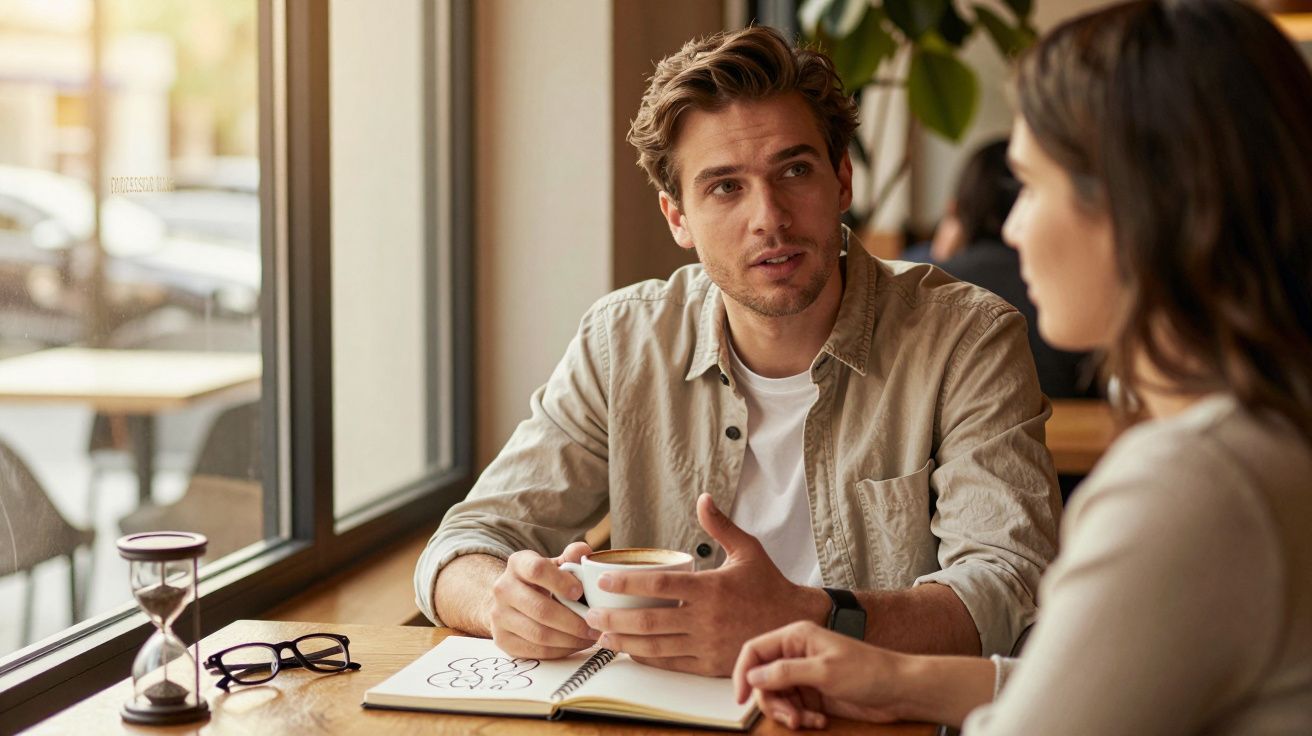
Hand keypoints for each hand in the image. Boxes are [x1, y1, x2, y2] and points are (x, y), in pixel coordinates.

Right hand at [489, 542, 600, 658]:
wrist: (512, 600)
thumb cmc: (544, 581)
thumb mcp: (556, 564)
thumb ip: (572, 557)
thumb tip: (584, 552)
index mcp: (518, 563)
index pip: (537, 570)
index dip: (561, 582)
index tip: (579, 592)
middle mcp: (503, 588)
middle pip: (540, 609)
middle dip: (573, 620)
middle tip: (595, 624)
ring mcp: (499, 616)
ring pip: (539, 634)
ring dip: (570, 639)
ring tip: (590, 636)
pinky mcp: (502, 640)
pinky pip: (536, 651)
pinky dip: (561, 650)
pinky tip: (575, 644)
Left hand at [584, 494, 828, 675]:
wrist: (794, 622)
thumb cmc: (768, 584)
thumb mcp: (748, 550)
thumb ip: (721, 526)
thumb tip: (703, 498)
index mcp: (711, 588)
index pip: (660, 586)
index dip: (627, 584)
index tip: (603, 581)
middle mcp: (706, 618)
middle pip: (650, 620)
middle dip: (614, 619)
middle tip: (591, 615)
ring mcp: (707, 644)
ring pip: (656, 646)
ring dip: (624, 642)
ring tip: (601, 636)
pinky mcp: (710, 664)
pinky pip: (671, 663)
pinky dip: (647, 658)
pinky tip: (630, 651)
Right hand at [733, 621, 910, 729]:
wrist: (900, 691)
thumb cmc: (869, 671)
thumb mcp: (824, 671)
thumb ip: (785, 672)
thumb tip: (753, 677)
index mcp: (797, 637)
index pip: (755, 651)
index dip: (743, 673)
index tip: (740, 698)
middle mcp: (797, 654)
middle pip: (763, 679)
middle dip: (772, 702)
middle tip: (790, 718)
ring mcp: (806, 674)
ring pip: (778, 697)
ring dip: (788, 713)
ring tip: (806, 721)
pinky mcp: (815, 693)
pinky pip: (795, 708)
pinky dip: (803, 718)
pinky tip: (820, 720)